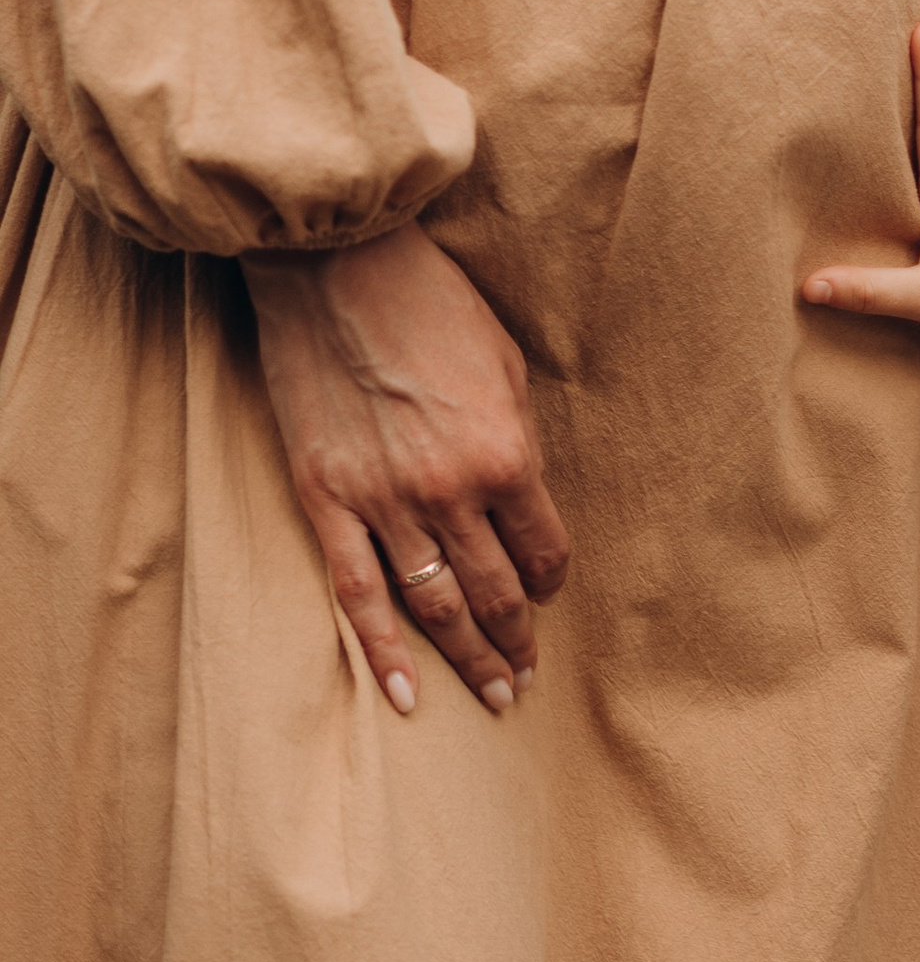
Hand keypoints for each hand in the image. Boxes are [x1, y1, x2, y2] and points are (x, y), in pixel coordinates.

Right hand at [243, 221, 569, 717]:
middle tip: (526, 680)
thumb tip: (522, 496)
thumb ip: (518, 438)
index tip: (548, 597)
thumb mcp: (505, 363)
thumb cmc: (432, 302)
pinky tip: (406, 694)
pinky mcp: (327, 501)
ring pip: (435, 606)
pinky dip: (383, 652)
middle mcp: (451, 492)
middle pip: (495, 591)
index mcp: (507, 453)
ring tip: (492, 694)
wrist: (338, 267)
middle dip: (517, 640)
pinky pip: (358, 594)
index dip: (550, 582)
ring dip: (469, 656)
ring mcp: (385, 503)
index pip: (544, 550)